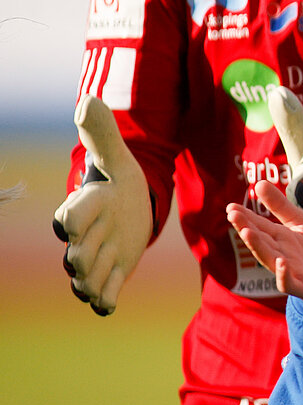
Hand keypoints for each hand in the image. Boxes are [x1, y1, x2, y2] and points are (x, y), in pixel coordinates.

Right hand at [52, 96, 152, 315]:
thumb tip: (89, 99)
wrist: (131, 204)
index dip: (71, 220)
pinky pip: (104, 293)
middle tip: (93, 257)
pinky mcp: (113, 274)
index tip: (71, 222)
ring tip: (100, 287)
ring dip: (94, 282)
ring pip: (87, 278)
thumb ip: (101, 132)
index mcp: (83, 207)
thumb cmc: (118, 180)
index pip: (69, 217)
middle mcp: (84, 237)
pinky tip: (108, 305)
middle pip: (75, 254)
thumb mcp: (116, 156)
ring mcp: (97, 257)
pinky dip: (105, 300)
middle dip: (83, 258)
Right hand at [225, 183, 302, 303]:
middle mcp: (278, 254)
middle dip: (246, 228)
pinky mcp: (301, 286)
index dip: (245, 217)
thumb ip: (280, 205)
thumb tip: (259, 183)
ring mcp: (288, 271)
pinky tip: (281, 262)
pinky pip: (289, 283)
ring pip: (269, 259)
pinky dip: (283, 275)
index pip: (258, 226)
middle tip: (233, 215)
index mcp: (277, 238)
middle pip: (260, 241)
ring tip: (247, 233)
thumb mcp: (298, 221)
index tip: (231, 207)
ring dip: (257, 247)